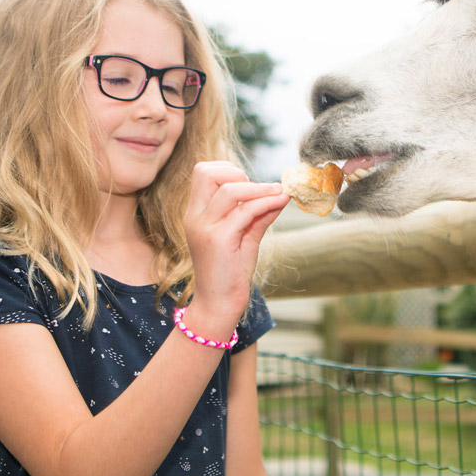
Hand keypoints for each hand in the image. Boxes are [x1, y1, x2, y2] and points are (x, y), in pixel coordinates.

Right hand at [183, 161, 287, 320]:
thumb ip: (259, 214)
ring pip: (230, 189)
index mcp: (196, 213)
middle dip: (237, 172)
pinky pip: (245, 211)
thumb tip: (280, 193)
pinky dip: (266, 202)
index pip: (203, 171)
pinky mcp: (218, 240)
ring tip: (279, 193)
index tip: (250, 185)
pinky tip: (280, 203)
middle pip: (206, 171)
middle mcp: (195, 217)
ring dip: (260, 188)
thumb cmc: (230, 272)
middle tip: (259, 189)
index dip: (229, 170)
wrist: (219, 306)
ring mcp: (204, 228)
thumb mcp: (246, 236)